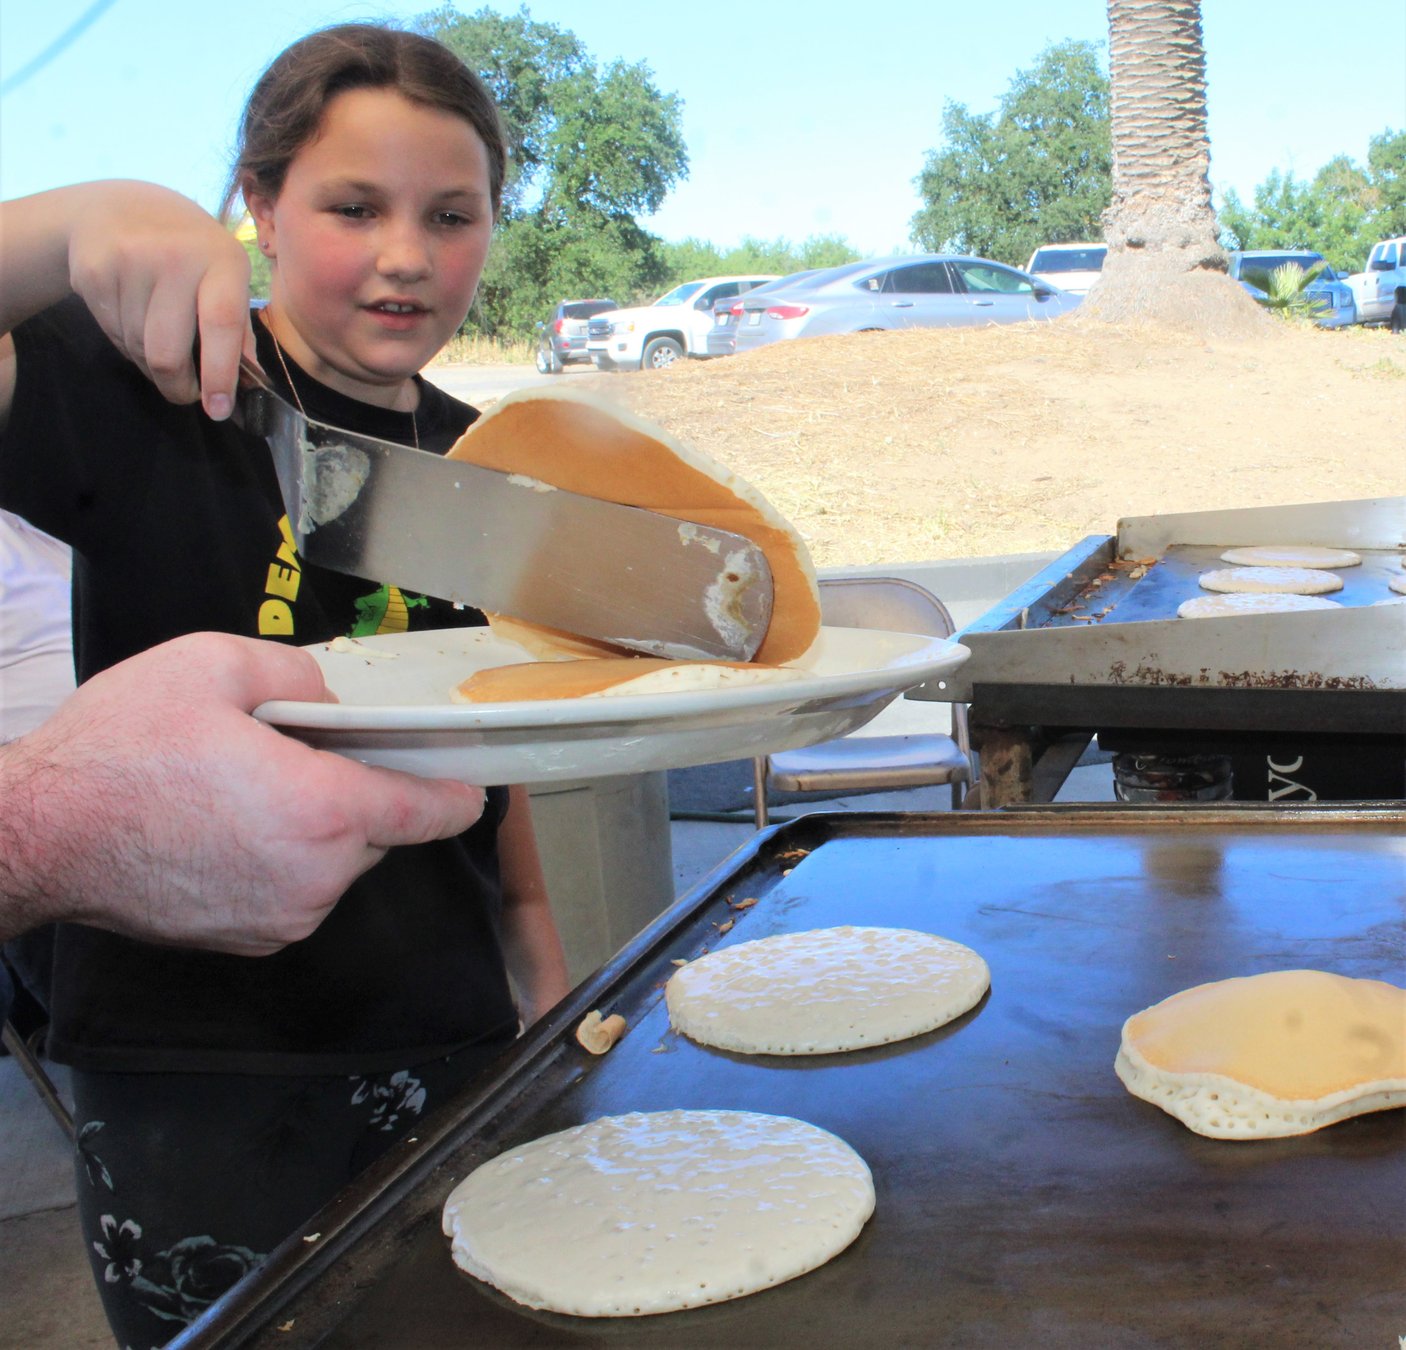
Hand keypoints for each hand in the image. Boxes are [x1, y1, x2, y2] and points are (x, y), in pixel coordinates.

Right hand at [0, 633, 485, 953]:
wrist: (36, 837)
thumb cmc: (121, 752)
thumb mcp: (212, 666)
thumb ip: (297, 673)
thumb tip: (332, 699)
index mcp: (324, 811)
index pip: (427, 811)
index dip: (455, 793)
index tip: (473, 783)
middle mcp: (316, 877)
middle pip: (378, 832)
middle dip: (360, 793)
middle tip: (308, 753)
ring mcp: (283, 917)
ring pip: (336, 863)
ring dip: (318, 828)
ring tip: (252, 788)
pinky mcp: (249, 940)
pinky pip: (298, 891)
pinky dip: (286, 860)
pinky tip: (232, 827)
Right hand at [64, 181, 255, 418]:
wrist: (123, 207)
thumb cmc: (192, 254)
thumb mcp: (227, 277)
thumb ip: (238, 331)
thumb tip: (248, 387)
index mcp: (221, 260)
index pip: (222, 324)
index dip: (219, 374)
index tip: (218, 410)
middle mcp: (175, 256)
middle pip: (167, 351)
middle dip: (178, 386)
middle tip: (186, 393)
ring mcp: (129, 260)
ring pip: (137, 348)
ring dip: (150, 364)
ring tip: (161, 345)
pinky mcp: (93, 270)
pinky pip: (112, 333)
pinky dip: (126, 342)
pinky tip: (134, 318)